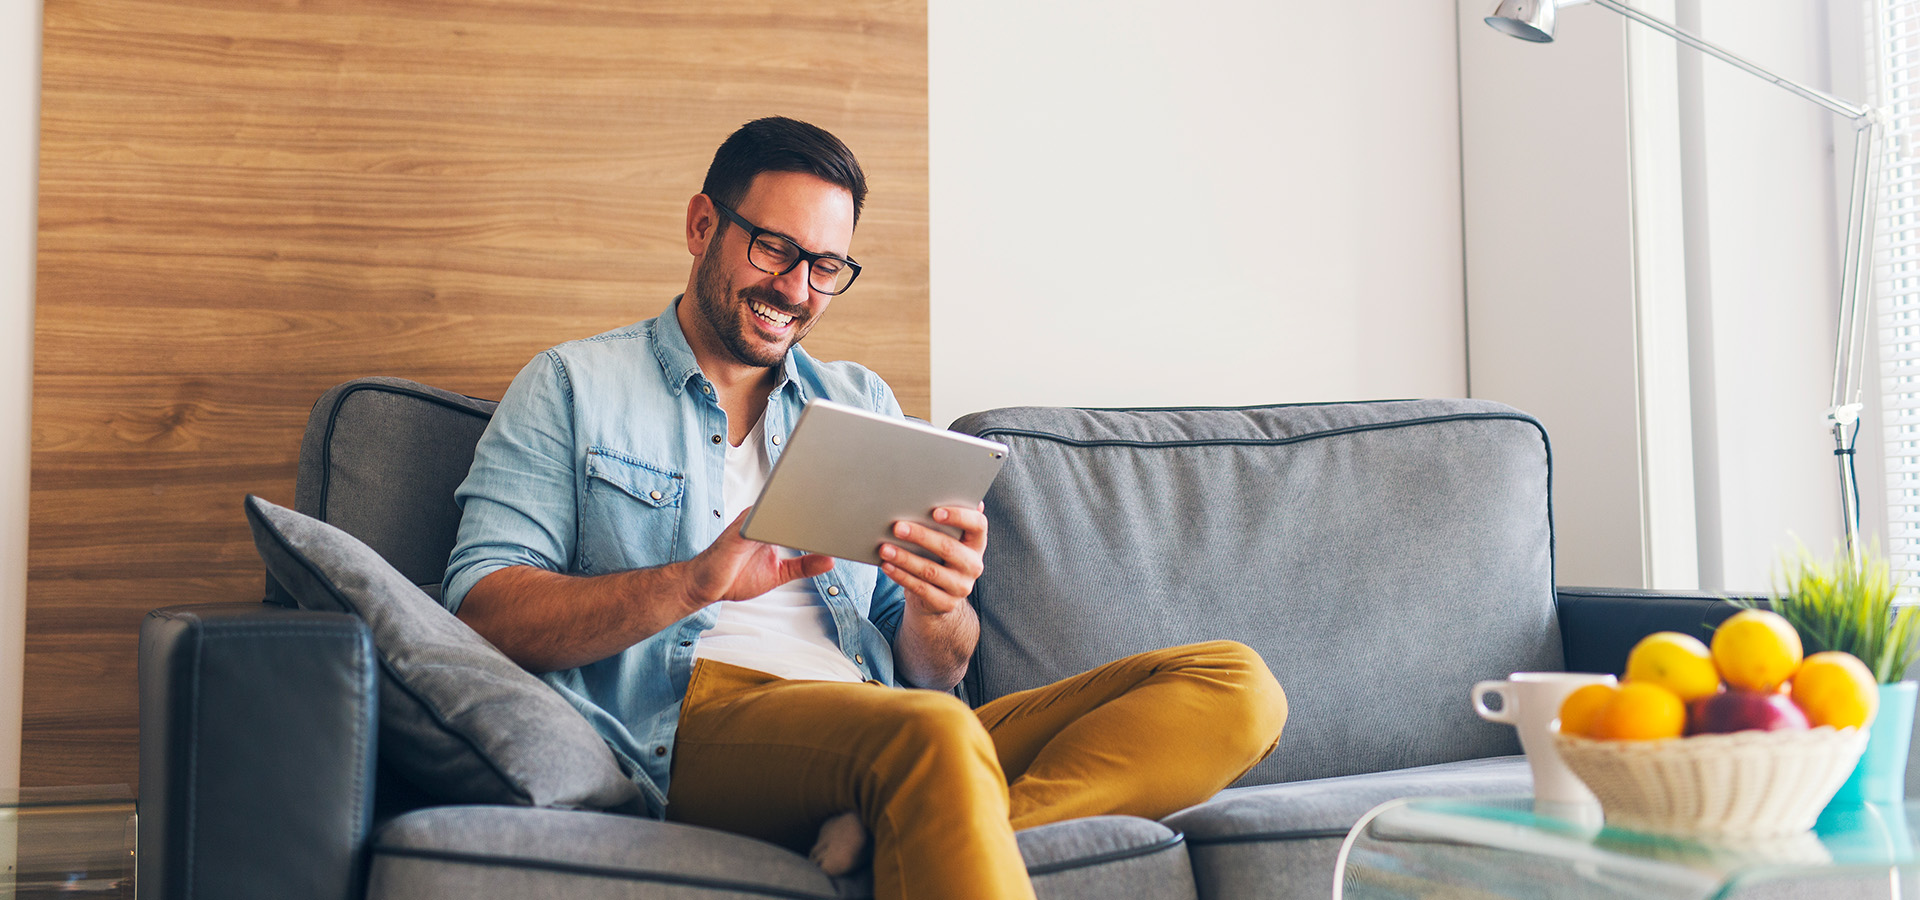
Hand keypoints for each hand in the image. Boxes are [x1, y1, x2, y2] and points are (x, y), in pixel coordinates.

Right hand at [682, 508, 832, 608]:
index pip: (798, 510)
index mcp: (770, 523)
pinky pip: (762, 522)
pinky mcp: (740, 532)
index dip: (820, 508)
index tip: (846, 505)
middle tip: (847, 498)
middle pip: (792, 503)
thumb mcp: (779, 573)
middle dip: (817, 502)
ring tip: (830, 505)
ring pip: (780, 507)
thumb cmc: (736, 576)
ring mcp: (749, 522)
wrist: (705, 586)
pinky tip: (801, 524)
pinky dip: (780, 521)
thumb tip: (830, 560)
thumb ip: (803, 566)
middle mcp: (760, 517)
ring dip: (802, 506)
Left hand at [879, 504, 987, 615]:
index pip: (978, 525)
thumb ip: (943, 520)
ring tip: (884, 548)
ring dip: (905, 558)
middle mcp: (974, 565)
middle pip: (949, 548)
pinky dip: (901, 576)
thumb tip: (929, 491)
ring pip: (930, 570)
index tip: (935, 511)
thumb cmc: (938, 556)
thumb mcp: (946, 539)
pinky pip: (920, 588)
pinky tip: (886, 565)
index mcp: (977, 543)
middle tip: (897, 527)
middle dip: (921, 536)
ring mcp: (961, 587)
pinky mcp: (945, 603)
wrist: (938, 595)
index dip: (959, 516)